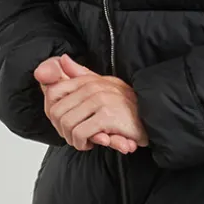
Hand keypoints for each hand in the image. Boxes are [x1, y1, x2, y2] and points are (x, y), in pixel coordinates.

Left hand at [33, 54, 148, 152]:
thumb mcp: (102, 85)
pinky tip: (92, 143)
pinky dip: (82, 143)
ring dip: (72, 139)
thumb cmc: (126, 104)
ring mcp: (100, 101)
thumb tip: (63, 60)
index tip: (64, 123)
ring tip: (84, 141)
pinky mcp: (107, 117)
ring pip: (67, 124)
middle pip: (56, 111)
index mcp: (88, 80)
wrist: (151, 114)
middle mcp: (92, 87)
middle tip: (74, 136)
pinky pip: (81, 133)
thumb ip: (81, 74)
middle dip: (62, 129)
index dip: (52, 112)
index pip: (53, 91)